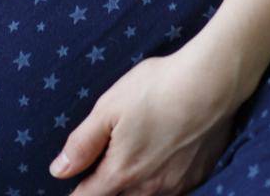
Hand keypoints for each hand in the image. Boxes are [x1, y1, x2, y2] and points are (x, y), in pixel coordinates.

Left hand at [49, 45, 241, 194]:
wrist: (210, 85)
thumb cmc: (155, 90)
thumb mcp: (108, 108)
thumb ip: (83, 143)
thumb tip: (59, 171)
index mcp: (122, 172)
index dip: (77, 193)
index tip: (73, 189)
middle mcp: (149, 188)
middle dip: (106, 187)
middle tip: (102, 168)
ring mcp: (176, 186)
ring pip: (146, 195)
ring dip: (133, 184)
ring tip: (132, 161)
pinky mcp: (197, 176)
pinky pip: (171, 188)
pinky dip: (160, 180)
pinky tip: (161, 159)